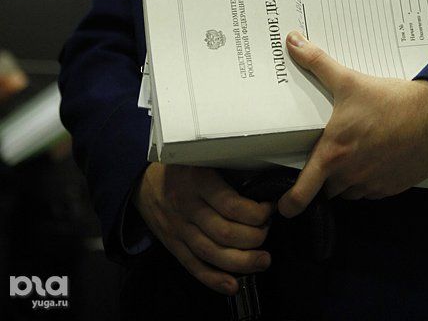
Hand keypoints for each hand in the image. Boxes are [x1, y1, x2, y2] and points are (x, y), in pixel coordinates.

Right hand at [133, 163, 272, 295]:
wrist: (143, 182)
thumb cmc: (182, 167)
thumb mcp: (202, 157)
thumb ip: (227, 169)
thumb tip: (262, 183)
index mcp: (198, 181)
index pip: (230, 204)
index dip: (255, 212)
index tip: (269, 209)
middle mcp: (187, 207)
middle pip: (224, 232)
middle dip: (253, 238)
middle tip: (268, 231)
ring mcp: (178, 230)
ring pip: (211, 253)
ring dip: (241, 262)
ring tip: (262, 260)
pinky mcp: (173, 246)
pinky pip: (194, 266)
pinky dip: (214, 279)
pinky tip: (234, 284)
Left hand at [278, 32, 427, 218]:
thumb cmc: (390, 101)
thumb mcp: (349, 80)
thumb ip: (316, 62)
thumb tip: (293, 41)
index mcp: (334, 154)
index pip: (303, 193)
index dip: (289, 203)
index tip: (283, 205)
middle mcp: (351, 175)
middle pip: (326, 190)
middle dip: (323, 179)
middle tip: (326, 159)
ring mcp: (373, 184)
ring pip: (349, 192)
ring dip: (346, 179)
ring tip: (353, 154)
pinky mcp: (393, 187)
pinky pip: (372, 191)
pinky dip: (369, 179)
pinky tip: (375, 157)